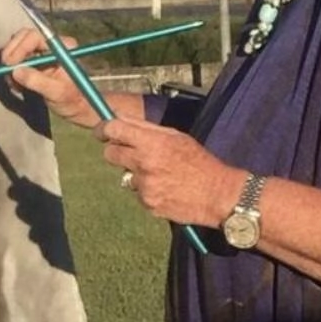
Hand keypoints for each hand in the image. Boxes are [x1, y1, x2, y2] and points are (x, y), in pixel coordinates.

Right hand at [2, 28, 98, 127]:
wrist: (76, 109)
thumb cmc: (72, 100)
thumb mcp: (57, 92)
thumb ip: (37, 81)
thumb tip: (15, 71)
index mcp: (62, 47)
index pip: (35, 36)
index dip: (20, 47)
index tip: (10, 64)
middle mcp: (51, 45)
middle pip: (23, 37)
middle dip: (11, 53)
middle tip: (6, 71)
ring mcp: (42, 52)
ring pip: (17, 48)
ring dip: (11, 64)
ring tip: (15, 84)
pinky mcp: (35, 62)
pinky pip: (17, 60)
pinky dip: (12, 72)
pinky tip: (18, 86)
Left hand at [96, 117, 241, 226]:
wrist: (218, 195)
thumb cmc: (199, 162)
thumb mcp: (176, 137)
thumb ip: (145, 128)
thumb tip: (118, 117)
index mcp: (152, 143)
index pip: (113, 129)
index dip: (104, 129)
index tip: (102, 131)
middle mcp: (144, 164)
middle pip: (110, 154)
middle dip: (116, 150)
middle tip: (131, 152)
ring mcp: (144, 186)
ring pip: (125, 175)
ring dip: (136, 173)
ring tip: (161, 174)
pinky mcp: (147, 203)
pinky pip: (138, 193)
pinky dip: (147, 190)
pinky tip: (166, 189)